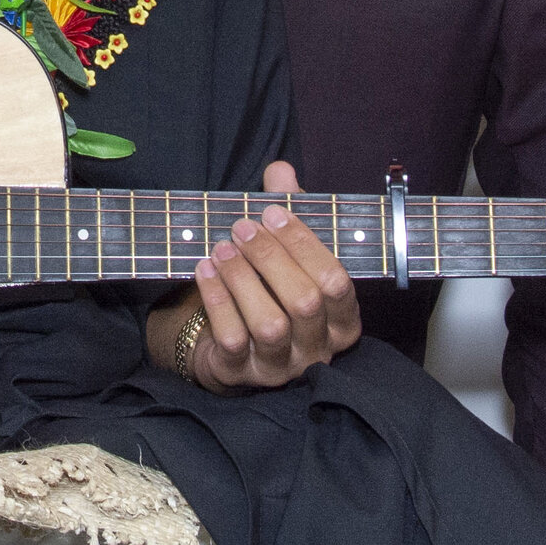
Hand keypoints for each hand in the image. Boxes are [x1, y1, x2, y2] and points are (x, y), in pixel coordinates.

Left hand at [172, 162, 363, 390]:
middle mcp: (318, 348)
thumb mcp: (286, 252)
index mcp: (341, 319)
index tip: (273, 212)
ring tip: (221, 248)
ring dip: (243, 280)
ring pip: (270, 325)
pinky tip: (204, 270)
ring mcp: (282, 366)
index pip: (337, 282)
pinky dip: (217, 301)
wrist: (232, 348)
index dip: (305, 244)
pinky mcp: (243, 375)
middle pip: (305, 302)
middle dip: (271, 258)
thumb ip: (290, 211)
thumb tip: (280, 169)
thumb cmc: (270, 291)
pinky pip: (232, 340)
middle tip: (241, 227)